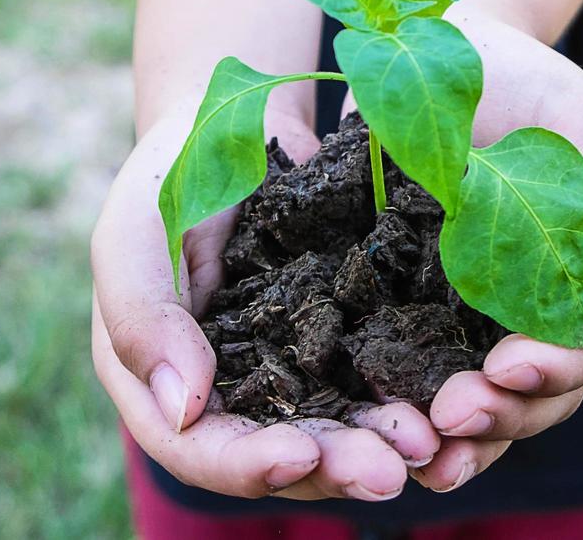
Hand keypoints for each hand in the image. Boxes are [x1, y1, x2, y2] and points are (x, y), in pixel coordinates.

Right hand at [91, 103, 440, 499]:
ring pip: (339, 426)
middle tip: (397, 466)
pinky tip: (448, 396)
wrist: (235, 116)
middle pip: (281, 453)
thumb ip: (142, 318)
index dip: (251, 465)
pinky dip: (408, 390)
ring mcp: (292, 367)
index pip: (201, 449)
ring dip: (383, 441)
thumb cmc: (167, 172)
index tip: (304, 455)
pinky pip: (377, 375)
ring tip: (431, 443)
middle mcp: (231, 393)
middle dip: (338, 465)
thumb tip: (185, 408)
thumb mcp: (134, 233)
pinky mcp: (343, 336)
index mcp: (162, 384)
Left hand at [408, 11, 582, 491]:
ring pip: (496, 403)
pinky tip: (387, 436)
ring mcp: (481, 318)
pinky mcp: (416, 311)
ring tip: (427, 453)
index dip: (560, 362)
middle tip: (452, 420)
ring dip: (467, 438)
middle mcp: (544, 308)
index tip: (509, 368)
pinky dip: (414, 414)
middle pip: (548, 392)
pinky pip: (425, 377)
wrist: (444, 55)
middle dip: (507, 414)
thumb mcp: (575, 116)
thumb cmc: (522, 82)